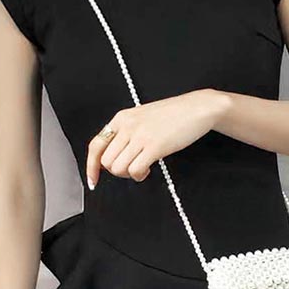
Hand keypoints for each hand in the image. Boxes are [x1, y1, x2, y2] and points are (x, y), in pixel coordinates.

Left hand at [86, 88, 229, 188]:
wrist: (198, 108)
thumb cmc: (174, 114)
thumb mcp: (142, 117)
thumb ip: (126, 132)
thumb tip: (114, 156)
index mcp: (121, 118)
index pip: (95, 145)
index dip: (91, 166)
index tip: (93, 180)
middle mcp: (127, 126)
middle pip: (106, 161)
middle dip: (117, 172)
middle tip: (131, 169)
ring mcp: (140, 136)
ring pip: (118, 168)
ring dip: (129, 175)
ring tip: (141, 168)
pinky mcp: (155, 146)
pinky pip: (135, 170)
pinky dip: (140, 175)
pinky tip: (149, 169)